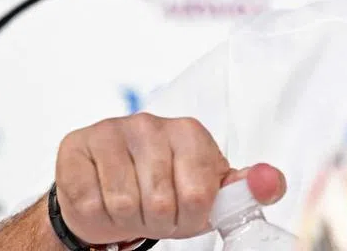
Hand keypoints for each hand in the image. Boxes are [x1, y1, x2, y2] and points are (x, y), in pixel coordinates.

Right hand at [54, 113, 285, 243]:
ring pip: (123, 204)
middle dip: (156, 221)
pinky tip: (101, 199)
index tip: (183, 212)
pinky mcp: (76, 147)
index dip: (189, 219)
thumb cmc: (164, 189)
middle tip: (151, 212)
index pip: (199, 195)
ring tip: (127, 206)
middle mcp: (150, 124)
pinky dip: (95, 216)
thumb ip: (243, 189)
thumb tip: (271, 183)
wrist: (106, 189)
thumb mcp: (208, 191)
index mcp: (188, 132)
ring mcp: (111, 131)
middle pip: (160, 202)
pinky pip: (89, 203)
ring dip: (125, 220)